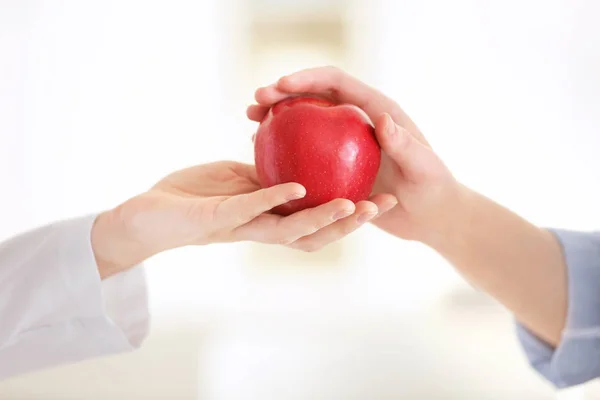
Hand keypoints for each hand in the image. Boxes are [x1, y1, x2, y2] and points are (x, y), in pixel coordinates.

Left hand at [91, 161, 396, 277]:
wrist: (146, 216)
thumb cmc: (192, 197)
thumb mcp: (238, 181)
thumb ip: (267, 176)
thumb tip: (295, 161)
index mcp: (269, 220)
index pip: (318, 222)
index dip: (352, 215)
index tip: (384, 198)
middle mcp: (261, 230)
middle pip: (315, 235)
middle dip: (352, 224)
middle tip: (384, 206)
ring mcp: (241, 227)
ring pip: (291, 230)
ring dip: (323, 218)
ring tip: (353, 207)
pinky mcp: (217, 219)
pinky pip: (251, 209)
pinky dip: (275, 198)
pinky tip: (299, 188)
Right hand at [248, 66, 460, 244]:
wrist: (430, 213)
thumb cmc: (432, 187)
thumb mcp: (423, 166)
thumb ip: (404, 143)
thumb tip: (382, 119)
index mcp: (373, 110)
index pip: (336, 83)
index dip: (308, 78)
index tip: (280, 84)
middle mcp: (354, 121)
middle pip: (313, 97)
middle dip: (282, 93)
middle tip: (255, 101)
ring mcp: (341, 144)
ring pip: (303, 122)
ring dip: (277, 117)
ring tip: (251, 122)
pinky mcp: (335, 166)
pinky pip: (304, 152)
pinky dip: (283, 148)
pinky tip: (263, 155)